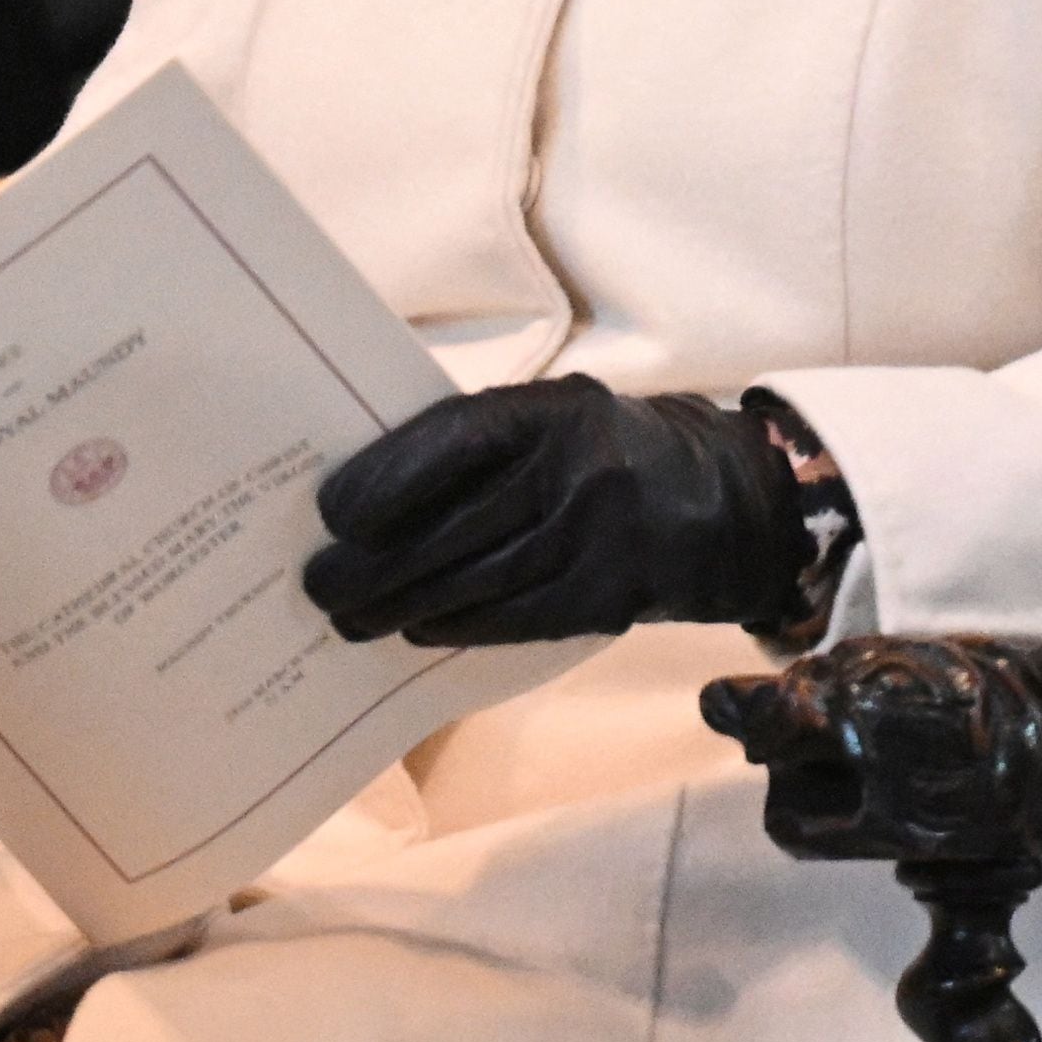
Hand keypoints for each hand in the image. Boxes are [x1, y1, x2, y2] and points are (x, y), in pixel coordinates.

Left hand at [303, 376, 813, 646]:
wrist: (721, 500)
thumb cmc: (603, 451)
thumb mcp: (554, 418)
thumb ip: (481, 441)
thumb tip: (373, 489)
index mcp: (552, 412)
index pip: (454, 441)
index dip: (386, 479)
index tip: (333, 513)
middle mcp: (575, 472)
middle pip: (455, 527)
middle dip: (374, 564)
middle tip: (319, 583)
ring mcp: (595, 539)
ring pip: (478, 582)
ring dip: (403, 606)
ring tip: (351, 617)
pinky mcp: (608, 596)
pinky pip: (515, 618)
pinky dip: (458, 626)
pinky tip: (418, 629)